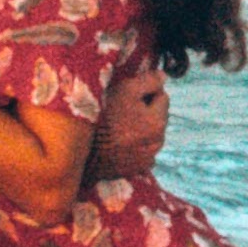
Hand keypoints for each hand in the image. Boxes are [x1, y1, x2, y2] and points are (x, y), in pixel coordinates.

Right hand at [87, 62, 167, 181]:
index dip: (147, 92)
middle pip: (157, 117)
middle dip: (146, 111)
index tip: (129, 95)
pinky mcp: (137, 169)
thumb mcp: (126, 90)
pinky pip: (142, 152)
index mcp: (158, 122)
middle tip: (122, 110)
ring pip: (150, 135)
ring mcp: (148, 158)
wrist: (83, 152)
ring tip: (119, 127)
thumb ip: (149, 81)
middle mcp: (158, 142)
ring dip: (141, 129)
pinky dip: (135, 147)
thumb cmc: (104, 116)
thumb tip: (164, 76)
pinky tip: (119, 143)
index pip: (163, 96)